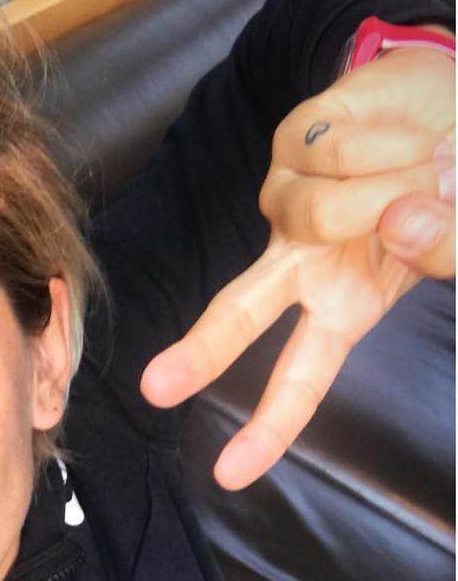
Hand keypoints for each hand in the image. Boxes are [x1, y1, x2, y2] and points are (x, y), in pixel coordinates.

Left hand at [141, 40, 454, 490]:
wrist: (447, 107)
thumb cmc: (447, 186)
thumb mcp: (454, 235)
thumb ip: (444, 246)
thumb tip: (404, 221)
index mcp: (340, 305)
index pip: (299, 379)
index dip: (268, 428)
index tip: (229, 474)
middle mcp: (300, 263)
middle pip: (237, 312)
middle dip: (201, 351)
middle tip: (153, 390)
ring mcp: (286, 204)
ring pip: (316, 212)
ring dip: (389, 183)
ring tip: (418, 165)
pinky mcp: (286, 144)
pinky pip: (329, 153)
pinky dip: (380, 143)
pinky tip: (393, 137)